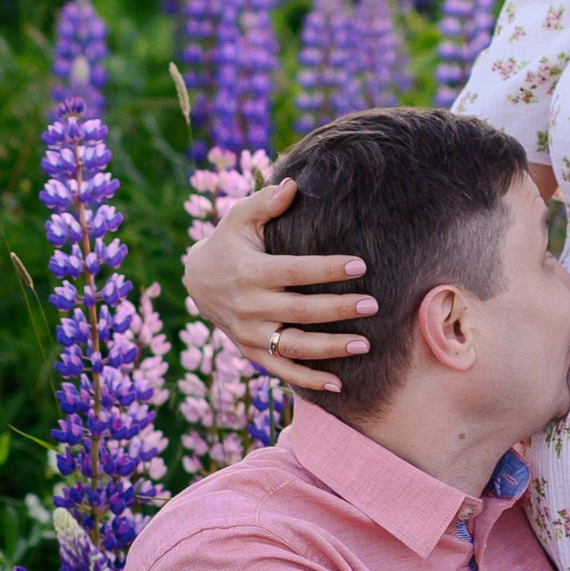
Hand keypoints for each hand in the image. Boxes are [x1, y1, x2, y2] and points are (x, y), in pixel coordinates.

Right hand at [182, 177, 374, 393]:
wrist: (197, 280)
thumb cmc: (229, 242)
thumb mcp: (240, 218)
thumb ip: (265, 202)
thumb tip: (292, 186)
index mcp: (249, 271)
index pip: (295, 271)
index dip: (328, 269)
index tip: (361, 265)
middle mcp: (248, 306)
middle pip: (300, 312)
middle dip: (338, 309)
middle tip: (373, 305)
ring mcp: (249, 333)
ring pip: (294, 346)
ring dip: (331, 349)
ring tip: (365, 344)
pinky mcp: (251, 351)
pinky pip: (282, 371)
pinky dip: (308, 381)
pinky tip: (339, 384)